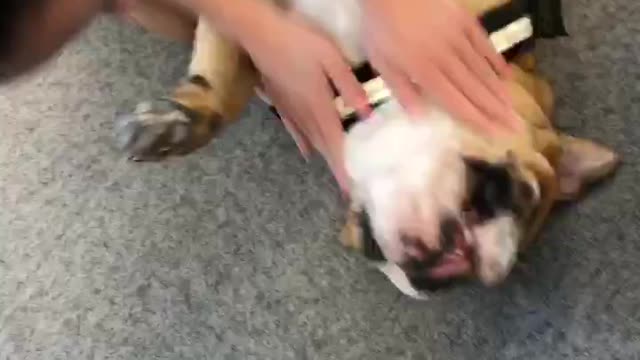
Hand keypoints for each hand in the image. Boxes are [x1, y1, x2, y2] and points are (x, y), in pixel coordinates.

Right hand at [241, 11, 369, 192]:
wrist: (259, 34)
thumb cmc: (298, 41)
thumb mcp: (331, 57)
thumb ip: (348, 85)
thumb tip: (366, 114)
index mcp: (319, 105)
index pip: (334, 143)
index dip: (343, 167)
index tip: (350, 190)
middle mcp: (304, 114)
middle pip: (323, 146)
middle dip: (336, 167)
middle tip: (348, 186)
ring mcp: (289, 109)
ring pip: (310, 139)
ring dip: (323, 156)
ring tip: (335, 171)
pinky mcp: (280, 102)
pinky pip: (294, 129)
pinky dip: (303, 142)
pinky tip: (307, 152)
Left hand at [361, 0, 518, 134]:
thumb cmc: (381, 26)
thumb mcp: (382, 62)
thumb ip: (402, 90)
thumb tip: (420, 118)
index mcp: (426, 72)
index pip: (456, 102)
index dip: (477, 119)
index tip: (495, 134)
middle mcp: (447, 59)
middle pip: (475, 90)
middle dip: (496, 111)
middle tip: (516, 127)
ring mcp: (459, 39)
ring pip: (483, 70)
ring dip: (499, 92)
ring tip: (514, 109)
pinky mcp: (465, 21)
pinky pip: (485, 45)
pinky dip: (497, 62)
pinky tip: (507, 76)